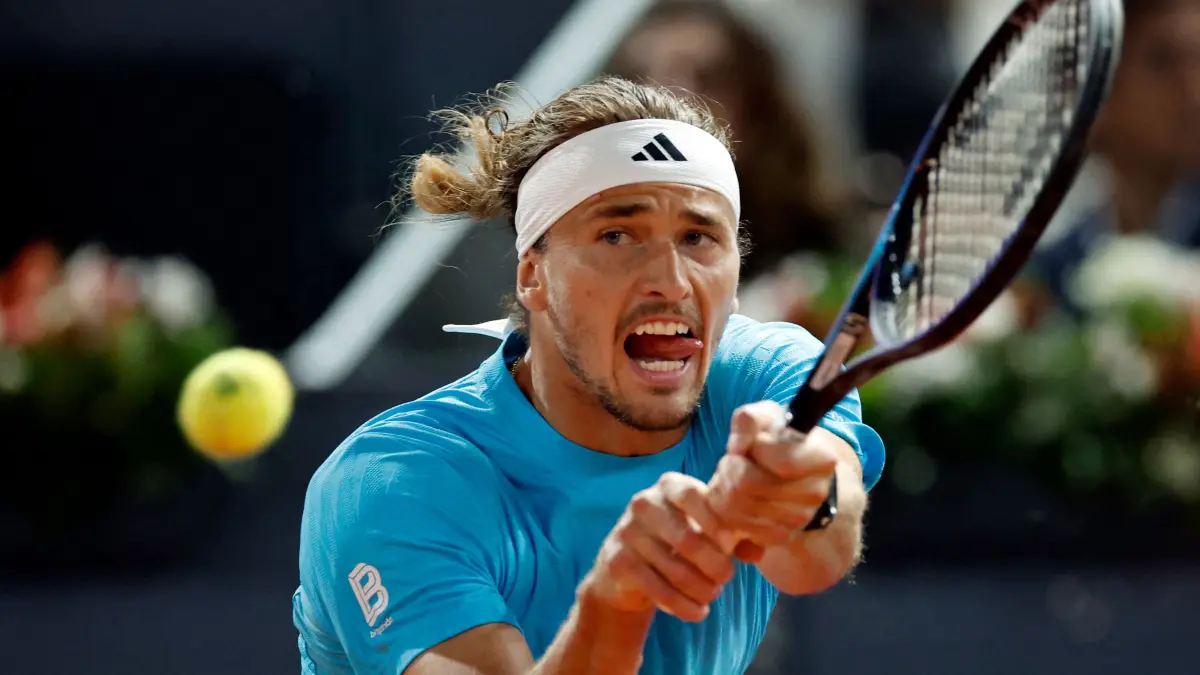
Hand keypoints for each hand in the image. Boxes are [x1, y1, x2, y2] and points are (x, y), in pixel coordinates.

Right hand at [582, 472, 734, 622]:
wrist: (626, 570)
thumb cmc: (676, 542)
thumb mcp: (706, 531)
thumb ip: (736, 534)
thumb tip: (762, 546)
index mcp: (670, 485)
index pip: (696, 497)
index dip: (718, 523)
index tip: (730, 545)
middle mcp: (644, 503)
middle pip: (688, 540)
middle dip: (715, 566)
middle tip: (726, 578)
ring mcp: (627, 531)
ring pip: (675, 570)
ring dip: (702, 590)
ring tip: (712, 596)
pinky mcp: (618, 561)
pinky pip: (658, 590)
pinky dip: (684, 606)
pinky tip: (697, 612)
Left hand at [708, 401, 837, 550]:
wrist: (790, 472)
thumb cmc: (775, 439)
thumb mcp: (765, 416)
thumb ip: (750, 420)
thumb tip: (738, 446)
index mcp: (821, 459)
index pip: (782, 460)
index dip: (757, 448)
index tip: (756, 442)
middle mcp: (815, 492)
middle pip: (748, 484)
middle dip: (729, 468)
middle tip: (733, 460)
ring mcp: (797, 519)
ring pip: (735, 506)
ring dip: (723, 488)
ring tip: (733, 476)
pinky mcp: (778, 536)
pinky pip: (736, 525)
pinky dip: (727, 510)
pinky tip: (736, 496)